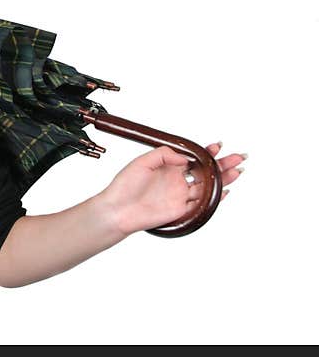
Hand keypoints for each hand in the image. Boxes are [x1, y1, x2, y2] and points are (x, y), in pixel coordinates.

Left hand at [100, 142, 246, 235]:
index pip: (193, 158)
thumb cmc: (124, 185)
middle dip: (223, 164)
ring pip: (208, 186)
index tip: (217, 146)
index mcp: (168, 167)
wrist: (117, 210)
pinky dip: (215, 198)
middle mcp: (177, 180)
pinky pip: (202, 204)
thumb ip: (164, 155)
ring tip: (238, 171)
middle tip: (239, 157)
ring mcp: (180, 195)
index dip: (207, 152)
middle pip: (205, 171)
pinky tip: (226, 191)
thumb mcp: (142, 162)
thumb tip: (185, 157)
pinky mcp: (180, 210)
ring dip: (224, 179)